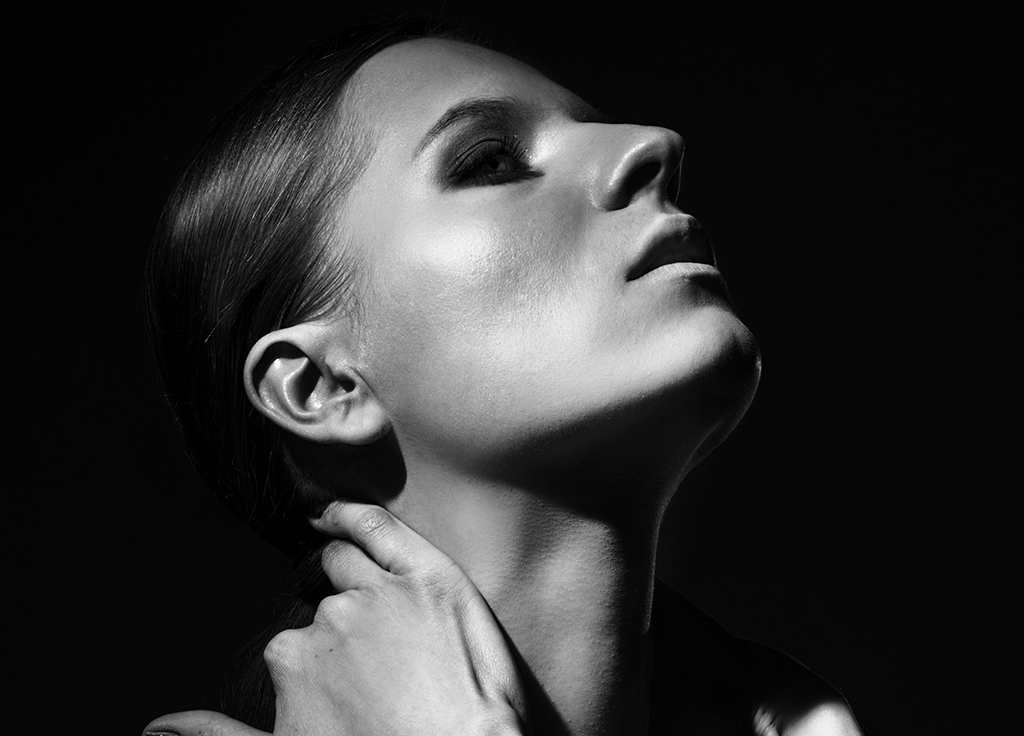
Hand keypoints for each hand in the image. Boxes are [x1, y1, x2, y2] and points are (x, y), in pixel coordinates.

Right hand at [143, 501, 527, 735]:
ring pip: (349, 562)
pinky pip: (383, 529)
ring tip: (360, 596)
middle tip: (360, 652)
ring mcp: (385, 592)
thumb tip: (155, 727)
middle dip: (333, 619)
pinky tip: (336, 514)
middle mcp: (333, 616)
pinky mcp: (433, 580)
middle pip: (323, 598)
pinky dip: (355, 515)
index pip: (292, 640)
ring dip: (346, 572)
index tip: (331, 677)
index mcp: (292, 656)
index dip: (313, 658)